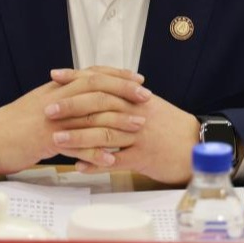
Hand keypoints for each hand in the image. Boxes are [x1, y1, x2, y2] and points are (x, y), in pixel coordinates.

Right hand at [0, 67, 149, 174]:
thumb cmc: (19, 124)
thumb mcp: (45, 103)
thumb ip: (68, 97)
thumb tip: (92, 95)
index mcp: (58, 88)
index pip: (92, 74)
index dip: (117, 75)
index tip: (138, 79)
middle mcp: (56, 98)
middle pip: (95, 88)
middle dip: (123, 91)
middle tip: (146, 98)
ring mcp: (51, 119)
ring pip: (89, 115)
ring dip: (117, 121)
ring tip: (138, 127)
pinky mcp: (44, 140)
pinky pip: (74, 146)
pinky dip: (94, 153)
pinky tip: (111, 159)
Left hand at [49, 69, 200, 184]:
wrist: (195, 144)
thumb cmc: (169, 126)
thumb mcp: (148, 104)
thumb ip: (124, 96)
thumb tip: (98, 87)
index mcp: (135, 97)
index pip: (102, 82)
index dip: (77, 78)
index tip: (55, 77)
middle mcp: (136, 112)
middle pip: (100, 106)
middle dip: (71, 107)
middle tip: (48, 109)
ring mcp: (139, 135)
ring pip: (105, 133)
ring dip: (78, 137)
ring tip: (56, 140)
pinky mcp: (144, 157)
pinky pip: (116, 160)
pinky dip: (96, 162)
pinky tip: (79, 166)